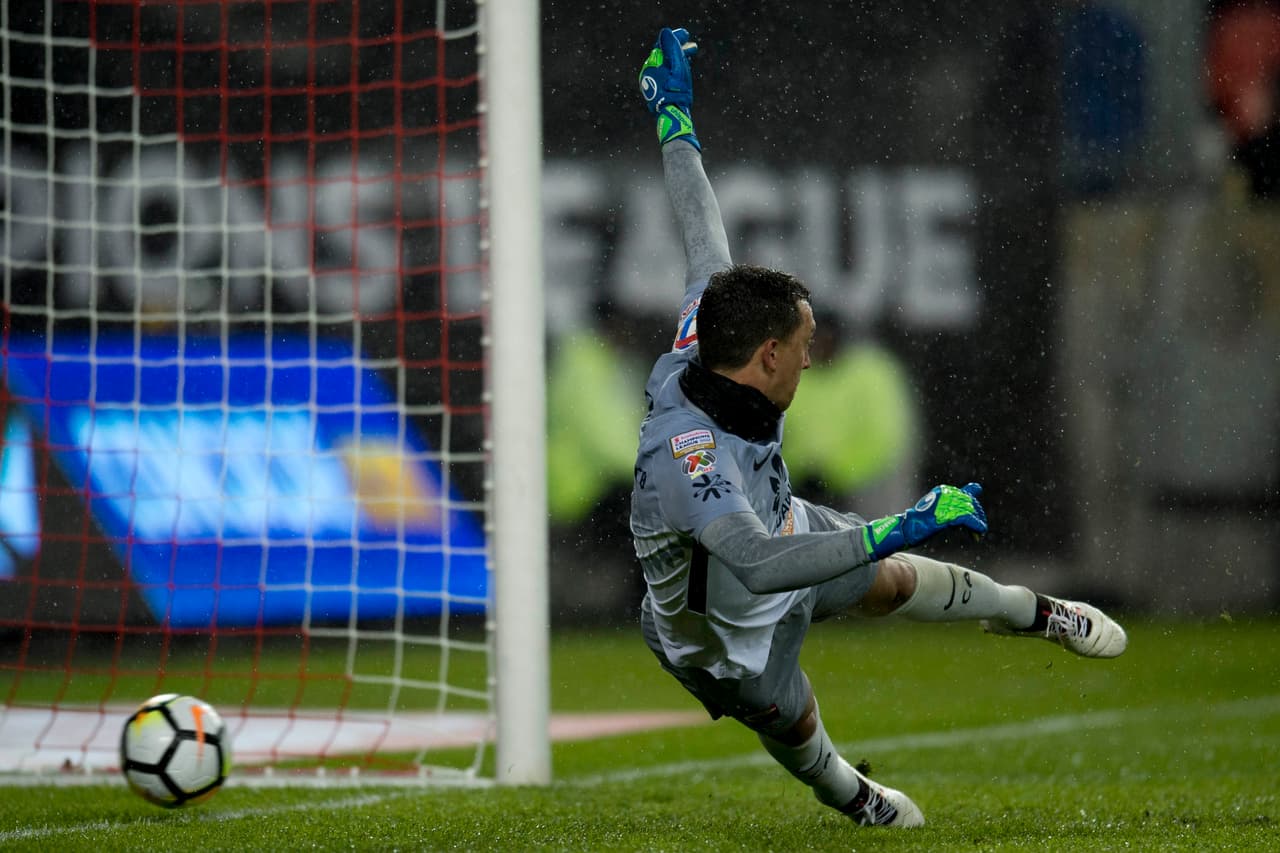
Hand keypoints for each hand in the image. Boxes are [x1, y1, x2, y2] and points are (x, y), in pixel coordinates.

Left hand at [638, 27, 700, 149]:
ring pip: (665, 66)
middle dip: (678, 50)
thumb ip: (673, 49)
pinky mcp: (655, 92)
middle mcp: (649, 73)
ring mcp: (651, 83)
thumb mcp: (677, 66)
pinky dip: (674, 71)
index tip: (686, 34)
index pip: (663, 45)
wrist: (671, 114)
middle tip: (692, 47)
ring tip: (690, 60)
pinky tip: (682, 73)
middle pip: (664, 56)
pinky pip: (665, 76)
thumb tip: (667, 32)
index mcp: (652, 65)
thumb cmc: (676, 91)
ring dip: (678, 61)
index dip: (675, 38)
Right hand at [861, 483, 987, 560]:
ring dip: (977, 522)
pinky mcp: (943, 517)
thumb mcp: (937, 511)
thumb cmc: (918, 522)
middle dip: (977, 516)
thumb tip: (972, 492)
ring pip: (969, 510)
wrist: (905, 530)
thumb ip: (953, 504)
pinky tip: (978, 534)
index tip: (976, 517)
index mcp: (942, 491)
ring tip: (979, 533)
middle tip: (979, 528)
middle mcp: (944, 495)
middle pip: (969, 503)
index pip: (965, 494)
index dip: (973, 506)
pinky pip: (966, 519)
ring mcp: (943, 505)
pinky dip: (975, 526)